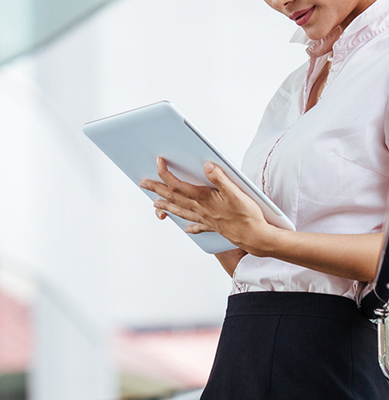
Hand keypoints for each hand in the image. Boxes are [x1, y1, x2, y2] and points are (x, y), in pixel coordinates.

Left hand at [139, 157, 275, 254]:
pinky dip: (190, 226)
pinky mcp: (214, 226)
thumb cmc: (247, 215)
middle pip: (173, 197)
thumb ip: (220, 178)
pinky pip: (198, 226)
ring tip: (155, 204)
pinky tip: (185, 229)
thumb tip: (206, 165)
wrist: (256, 237)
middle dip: (156, 189)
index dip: (165, 173)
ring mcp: (205, 219)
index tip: (158, 162)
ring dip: (166, 206)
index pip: (177, 184)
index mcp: (203, 198)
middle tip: (143, 183)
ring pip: (180, 211)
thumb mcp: (236, 192)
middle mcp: (200, 209)